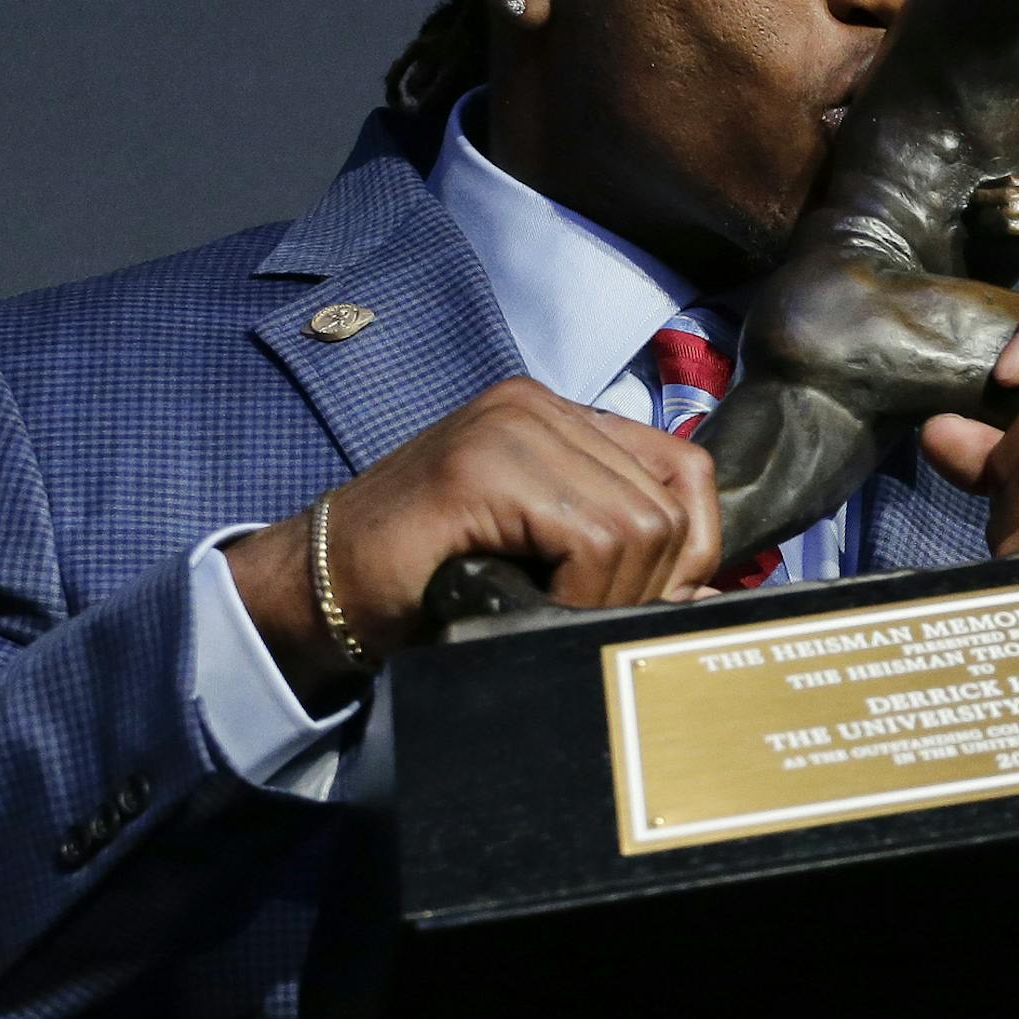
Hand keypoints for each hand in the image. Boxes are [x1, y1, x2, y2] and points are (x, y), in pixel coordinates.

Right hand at [223, 379, 720, 702]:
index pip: (684, 469)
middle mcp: (535, 404)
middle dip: (643, 585)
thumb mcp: (540, 553)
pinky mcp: (483, 465)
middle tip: (578, 613)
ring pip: (637, 526)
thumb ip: (613, 549)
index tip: (647, 598)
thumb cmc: (424, 581)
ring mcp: (507, 427)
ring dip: (604, 594)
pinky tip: (525, 595)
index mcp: (555, 415)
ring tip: (545, 604)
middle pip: (667, 506)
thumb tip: (704, 597)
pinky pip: (591, 538)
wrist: (314, 591)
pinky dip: (576, 590)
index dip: (688, 548)